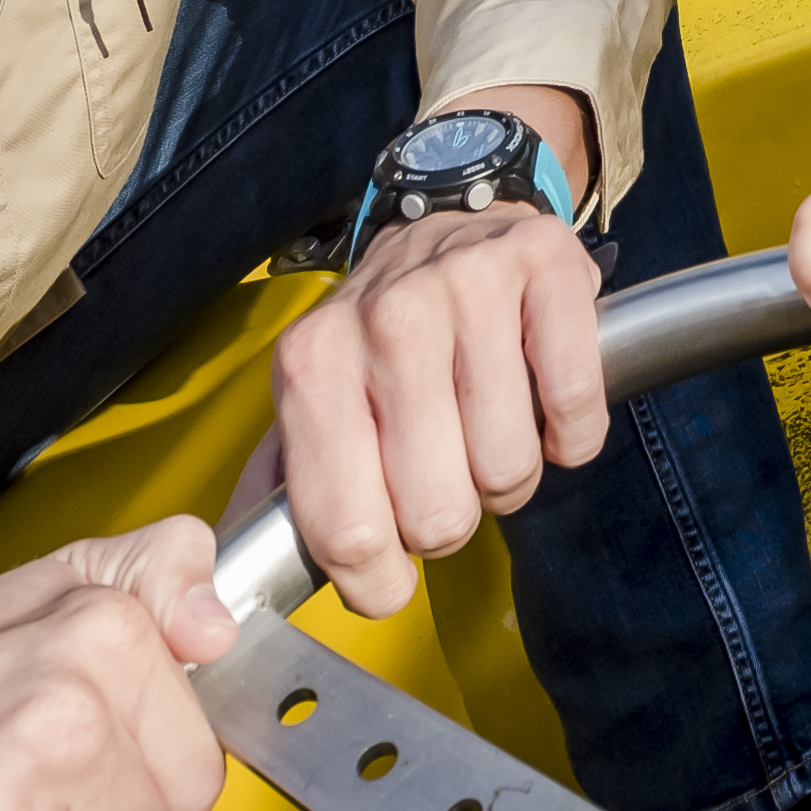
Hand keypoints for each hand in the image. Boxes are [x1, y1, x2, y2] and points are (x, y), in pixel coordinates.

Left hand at [271, 203, 607, 620]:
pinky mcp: (544, 267)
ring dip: (507, 474)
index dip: (378, 580)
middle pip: (437, 516)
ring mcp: (467, 285)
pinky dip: (567, 433)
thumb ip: (281, 490)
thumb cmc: (384, 339)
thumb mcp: (313, 401)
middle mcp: (385, 317)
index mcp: (312, 363)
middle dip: (448, 519)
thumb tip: (237, 581)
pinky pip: (574, 413)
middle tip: (443, 472)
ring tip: (487, 428)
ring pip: (508, 470)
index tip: (389, 571)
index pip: (346, 531)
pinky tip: (539, 402)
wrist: (452, 228)